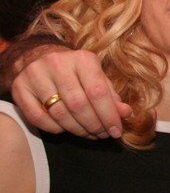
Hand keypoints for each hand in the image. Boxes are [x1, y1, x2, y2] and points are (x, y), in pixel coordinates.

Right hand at [11, 47, 130, 137]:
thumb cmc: (76, 71)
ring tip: (90, 134)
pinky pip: (38, 119)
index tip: (116, 131)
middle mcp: (57, 64)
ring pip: (59, 114)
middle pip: (78, 105)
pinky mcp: (19, 88)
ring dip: (78, 130)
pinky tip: (67, 129)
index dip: (109, 116)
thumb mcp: (98, 77)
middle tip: (102, 135)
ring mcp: (35, 76)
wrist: (39, 57)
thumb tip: (126, 113)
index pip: (98, 92)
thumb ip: (112, 96)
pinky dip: (55, 129)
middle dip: (94, 125)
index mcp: (82, 59)